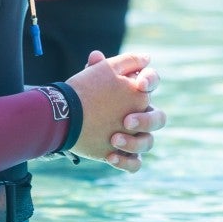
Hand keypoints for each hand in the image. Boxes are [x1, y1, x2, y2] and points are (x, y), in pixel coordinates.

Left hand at [64, 50, 163, 171]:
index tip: (140, 85)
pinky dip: (126, 162)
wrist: (63, 118)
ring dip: (134, 142)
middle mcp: (140, 116)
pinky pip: (135, 164)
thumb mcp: (93, 76)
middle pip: (159, 119)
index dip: (151, 81)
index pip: (153, 82)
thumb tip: (134, 57)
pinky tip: (110, 156)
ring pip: (148, 143)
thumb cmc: (82, 94)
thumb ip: (109, 64)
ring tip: (114, 139)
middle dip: (146, 120)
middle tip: (126, 121)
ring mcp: (134, 137)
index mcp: (136, 93)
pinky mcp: (124, 155)